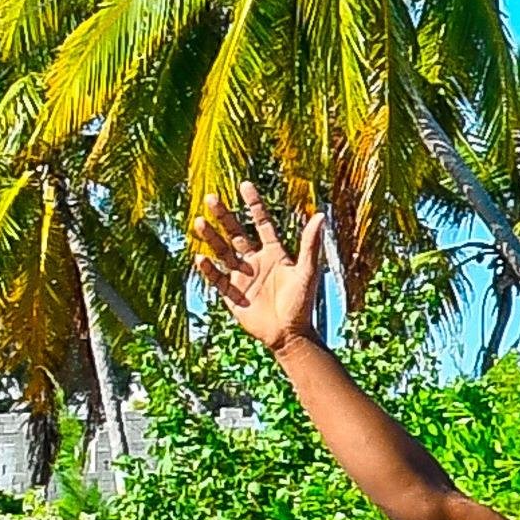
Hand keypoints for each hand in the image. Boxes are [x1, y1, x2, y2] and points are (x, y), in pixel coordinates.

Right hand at [191, 190, 326, 356]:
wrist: (290, 335)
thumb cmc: (302, 303)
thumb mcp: (307, 271)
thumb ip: (310, 244)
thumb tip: (321, 215)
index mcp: (274, 253)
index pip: (262, 223)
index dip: (253, 204)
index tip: (244, 184)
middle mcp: (256, 261)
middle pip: (236, 233)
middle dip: (224, 216)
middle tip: (210, 198)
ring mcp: (242, 277)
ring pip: (223, 252)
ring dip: (211, 238)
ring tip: (199, 222)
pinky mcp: (232, 295)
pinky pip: (217, 279)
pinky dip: (209, 269)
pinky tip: (200, 257)